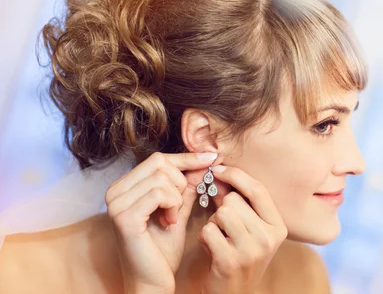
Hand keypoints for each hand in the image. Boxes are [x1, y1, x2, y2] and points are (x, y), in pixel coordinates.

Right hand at [104, 151, 217, 292]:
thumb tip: (206, 160)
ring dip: (177, 198)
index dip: (187, 157)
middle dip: (180, 182)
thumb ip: (187, 185)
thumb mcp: (178, 209)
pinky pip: (160, 193)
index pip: (158, 158)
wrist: (152, 282)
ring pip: (162, 177)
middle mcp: (114, 191)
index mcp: (123, 187)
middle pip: (160, 162)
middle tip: (178, 207)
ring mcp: (116, 204)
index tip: (212, 156)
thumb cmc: (162, 250)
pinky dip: (172, 205)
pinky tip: (169, 223)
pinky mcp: (124, 217)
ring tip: (171, 219)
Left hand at [197, 165, 287, 293]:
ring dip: (213, 223)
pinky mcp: (230, 261)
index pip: (258, 190)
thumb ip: (237, 200)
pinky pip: (209, 230)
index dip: (236, 175)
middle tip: (224, 227)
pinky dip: (205, 237)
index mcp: (278, 226)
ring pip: (222, 213)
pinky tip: (212, 248)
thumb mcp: (247, 227)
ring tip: (219, 238)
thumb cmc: (238, 254)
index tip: (219, 170)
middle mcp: (269, 238)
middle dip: (222, 209)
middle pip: (234, 201)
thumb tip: (220, 171)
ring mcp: (251, 250)